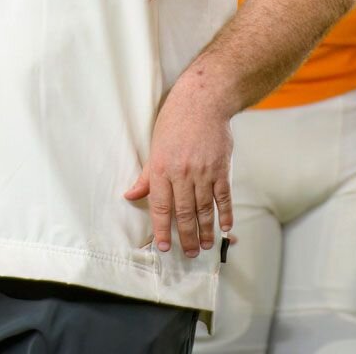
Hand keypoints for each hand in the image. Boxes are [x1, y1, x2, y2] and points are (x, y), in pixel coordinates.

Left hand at [125, 84, 233, 258]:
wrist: (203, 102)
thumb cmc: (174, 122)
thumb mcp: (155, 147)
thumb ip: (146, 176)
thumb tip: (130, 195)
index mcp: (162, 169)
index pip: (160, 206)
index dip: (161, 229)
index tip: (164, 246)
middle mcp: (182, 173)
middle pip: (184, 213)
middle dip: (186, 237)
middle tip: (189, 253)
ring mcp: (203, 172)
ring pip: (204, 209)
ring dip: (205, 230)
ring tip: (204, 246)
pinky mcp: (221, 169)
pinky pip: (223, 197)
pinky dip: (225, 213)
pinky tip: (225, 227)